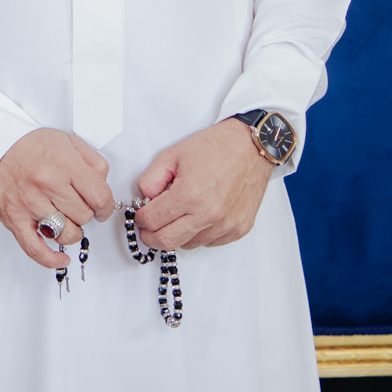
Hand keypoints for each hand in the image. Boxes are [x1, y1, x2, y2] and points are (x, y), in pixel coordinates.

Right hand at [0, 127, 115, 268]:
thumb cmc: (29, 144)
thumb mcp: (68, 141)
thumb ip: (93, 161)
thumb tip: (103, 185)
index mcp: (63, 164)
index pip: (99, 197)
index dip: (105, 206)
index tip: (102, 207)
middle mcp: (47, 184)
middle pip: (84, 216)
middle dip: (85, 213)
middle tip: (76, 205)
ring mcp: (30, 204)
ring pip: (66, 233)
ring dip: (72, 231)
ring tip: (66, 220)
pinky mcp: (15, 219)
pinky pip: (35, 248)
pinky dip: (50, 259)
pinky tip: (61, 258)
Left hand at [132, 118, 273, 249]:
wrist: (251, 147)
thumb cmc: (216, 147)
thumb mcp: (173, 155)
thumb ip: (151, 179)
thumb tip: (145, 200)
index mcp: (189, 194)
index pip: (152, 221)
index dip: (141, 219)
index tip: (140, 216)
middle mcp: (208, 213)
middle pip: (167, 241)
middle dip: (151, 236)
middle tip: (148, 228)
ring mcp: (225, 224)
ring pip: (188, 244)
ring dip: (178, 233)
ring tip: (180, 214)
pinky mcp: (239, 229)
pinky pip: (210, 242)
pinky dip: (200, 233)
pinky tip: (199, 215)